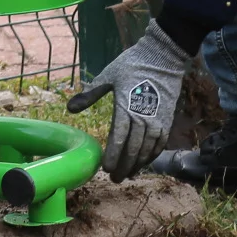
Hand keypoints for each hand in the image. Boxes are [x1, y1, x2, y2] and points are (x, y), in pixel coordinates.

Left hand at [66, 24, 191, 178]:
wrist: (162, 57)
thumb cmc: (132, 65)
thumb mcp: (108, 76)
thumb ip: (90, 95)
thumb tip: (69, 108)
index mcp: (125, 108)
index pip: (118, 140)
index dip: (112, 157)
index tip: (105, 169)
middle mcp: (142, 118)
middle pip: (133, 150)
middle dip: (123, 167)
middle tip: (115, 179)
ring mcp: (157, 121)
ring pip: (147, 151)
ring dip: (137, 165)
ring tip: (128, 174)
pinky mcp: (167, 120)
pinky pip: (159, 144)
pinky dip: (151, 156)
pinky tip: (144, 162)